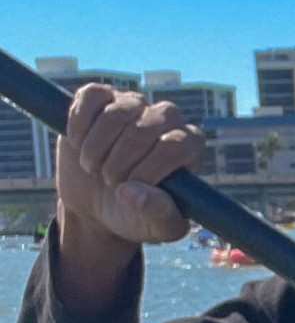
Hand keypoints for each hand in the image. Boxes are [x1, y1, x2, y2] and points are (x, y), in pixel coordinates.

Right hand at [58, 84, 204, 242]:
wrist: (98, 206)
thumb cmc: (136, 216)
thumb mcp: (156, 227)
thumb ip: (158, 214)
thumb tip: (132, 193)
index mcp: (188, 146)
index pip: (175, 145)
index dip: (149, 169)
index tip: (132, 188)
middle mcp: (166, 119)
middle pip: (144, 128)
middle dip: (120, 162)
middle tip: (109, 180)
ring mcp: (134, 105)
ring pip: (118, 112)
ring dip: (97, 147)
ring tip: (93, 167)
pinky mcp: (102, 99)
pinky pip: (93, 95)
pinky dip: (80, 122)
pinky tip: (78, 142)